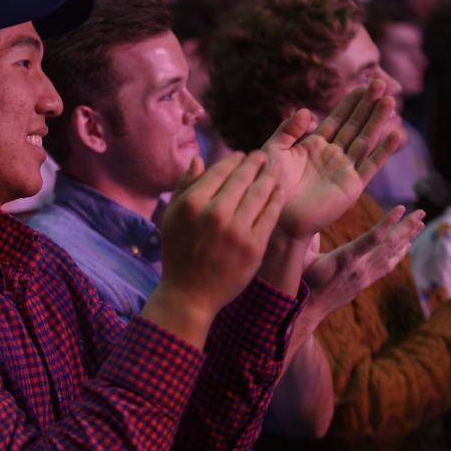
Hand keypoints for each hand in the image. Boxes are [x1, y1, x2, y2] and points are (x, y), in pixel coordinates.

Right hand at [149, 150, 283, 338]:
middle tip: (263, 156)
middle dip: (255, 163)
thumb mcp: (171, 217)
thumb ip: (184, 186)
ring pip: (259, 193)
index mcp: (192, 204)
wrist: (190, 294)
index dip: (234, 160)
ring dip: (269, 177)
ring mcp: (236, 230)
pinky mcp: (254, 246)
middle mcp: (215, 213)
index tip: (242, 156)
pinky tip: (279, 190)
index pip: (220, 171)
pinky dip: (276, 199)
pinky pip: (270, 215)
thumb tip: (199, 159)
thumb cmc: (178, 254)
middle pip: (242, 179)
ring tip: (274, 168)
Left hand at [260, 82, 405, 238]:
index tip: (364, 85)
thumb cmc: (271, 185)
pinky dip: (384, 150)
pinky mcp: (352, 186)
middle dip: (368, 106)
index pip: (337, 119)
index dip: (351, 103)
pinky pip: (371, 165)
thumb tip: (306, 111)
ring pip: (366, 140)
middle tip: (381, 85)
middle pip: (355, 126)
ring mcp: (344, 170)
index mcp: (315, 146)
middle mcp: (333, 155)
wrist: (278, 216)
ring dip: (378, 121)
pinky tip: (397, 134)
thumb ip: (288, 130)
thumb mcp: (274, 151)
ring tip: (390, 102)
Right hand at [304, 205, 424, 317]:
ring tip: (419, 224)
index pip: (373, 238)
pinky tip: (406, 245)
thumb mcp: (302, 258)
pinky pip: (387, 266)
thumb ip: (308, 238)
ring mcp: (365, 276)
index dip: (389, 222)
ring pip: (391, 255)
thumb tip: (308, 218)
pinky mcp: (365, 282)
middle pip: (390, 245)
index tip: (402, 208)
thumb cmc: (301, 281)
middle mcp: (360, 268)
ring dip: (407, 238)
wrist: (308, 310)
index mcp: (346, 258)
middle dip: (407, 227)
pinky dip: (399, 254)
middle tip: (422, 212)